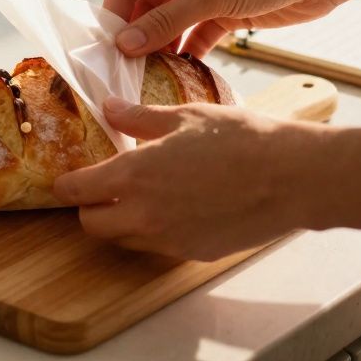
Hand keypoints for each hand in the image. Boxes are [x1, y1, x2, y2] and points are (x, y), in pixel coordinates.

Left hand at [53, 97, 321, 261]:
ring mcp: (169, 239)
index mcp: (135, 175)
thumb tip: (110, 108)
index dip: (67, 185)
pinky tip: (178, 206)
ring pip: (124, 240)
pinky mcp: (194, 252)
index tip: (68, 179)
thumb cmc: (242, 139)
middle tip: (103, 188)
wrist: (294, 177)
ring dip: (122, 222)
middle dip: (90, 208)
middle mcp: (145, 214)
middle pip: (92, 225)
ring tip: (143, 195)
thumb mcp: (185, 116)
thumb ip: (139, 118)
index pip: (77, 191)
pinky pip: (159, 246)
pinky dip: (156, 231)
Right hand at [106, 0, 345, 56]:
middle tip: (126, 69)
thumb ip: (165, 21)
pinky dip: (187, 51)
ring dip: (161, 47)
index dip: (114, 13)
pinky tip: (180, 73)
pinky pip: (195, 34)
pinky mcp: (224, 10)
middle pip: (145, 6)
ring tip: (150, 76)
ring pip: (169, 23)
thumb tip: (124, 44)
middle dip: (137, 35)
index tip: (106, 47)